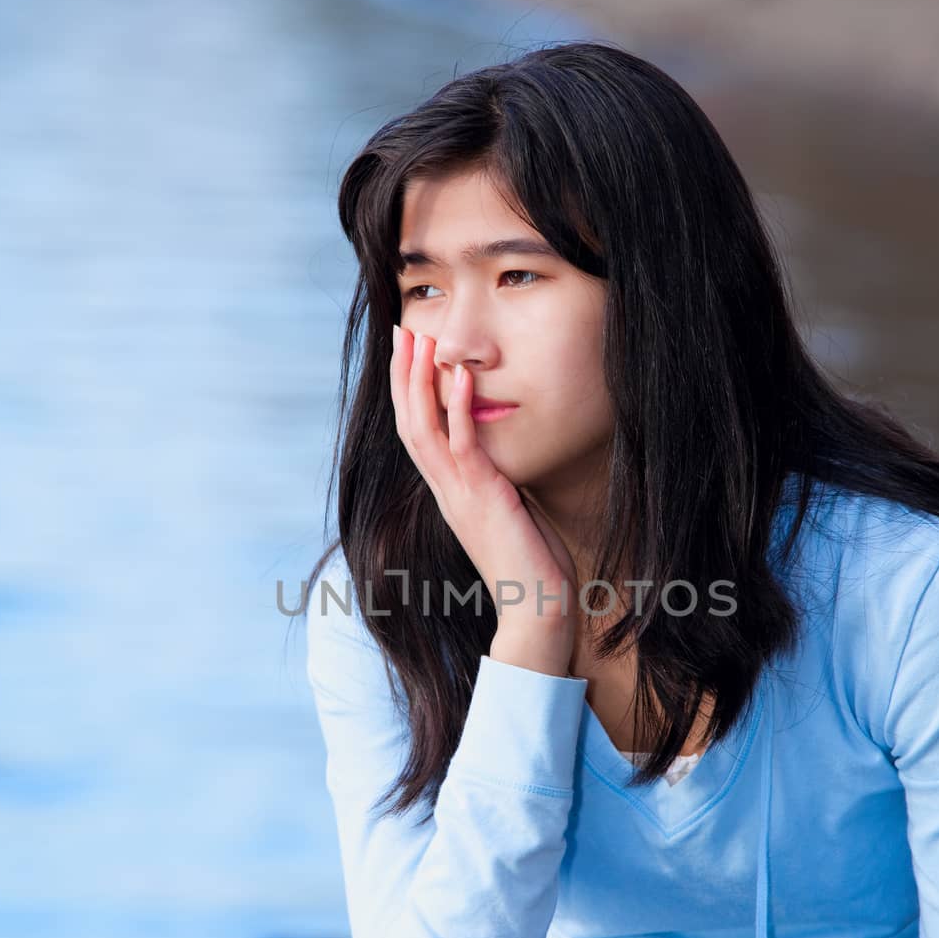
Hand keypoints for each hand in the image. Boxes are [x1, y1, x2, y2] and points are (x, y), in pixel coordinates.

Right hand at [391, 325, 578, 649]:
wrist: (536, 606)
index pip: (417, 432)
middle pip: (408, 422)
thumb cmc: (531, 563)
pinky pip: (462, 447)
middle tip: (402, 330)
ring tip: (421, 339)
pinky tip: (461, 376)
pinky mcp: (482, 498)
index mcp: (448, 491)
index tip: (409, 351)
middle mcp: (445, 490)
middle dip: (404, 374)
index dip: (409, 390)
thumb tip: (505, 456)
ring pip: (423, 429)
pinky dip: (457, 409)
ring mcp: (458, 495)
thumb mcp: (510, 509)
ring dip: (420, 382)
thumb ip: (499, 481)